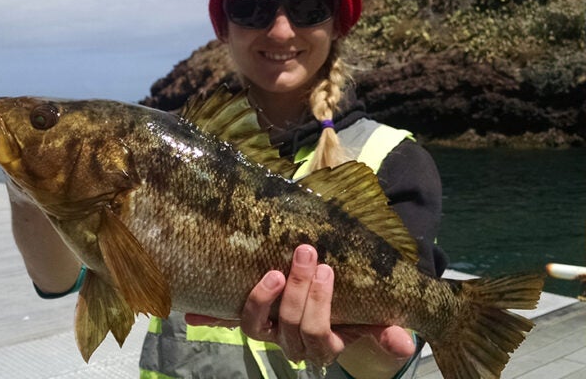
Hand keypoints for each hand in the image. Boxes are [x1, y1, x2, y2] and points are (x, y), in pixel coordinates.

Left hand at [186, 245, 414, 371]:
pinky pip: (225, 320)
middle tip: (306, 253)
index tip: (327, 270)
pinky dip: (209, 316)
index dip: (320, 305)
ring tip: (273, 272)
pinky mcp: (246, 318)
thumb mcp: (369, 318)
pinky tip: (192, 311)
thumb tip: (404, 343)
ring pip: (256, 326)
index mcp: (323, 344)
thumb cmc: (350, 308)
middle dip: (299, 289)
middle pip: (290, 324)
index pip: (320, 333)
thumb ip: (384, 329)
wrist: (328, 305)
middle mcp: (290, 341)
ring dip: (261, 299)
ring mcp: (266, 330)